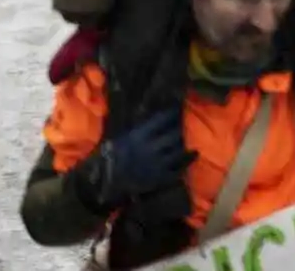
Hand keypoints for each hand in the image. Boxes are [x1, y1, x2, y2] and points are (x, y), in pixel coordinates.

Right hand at [70, 109, 190, 211]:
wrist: (101, 185)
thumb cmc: (108, 158)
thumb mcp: (119, 137)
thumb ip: (135, 127)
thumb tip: (147, 111)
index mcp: (138, 136)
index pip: (162, 120)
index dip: (171, 114)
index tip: (176, 110)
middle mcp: (150, 148)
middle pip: (174, 134)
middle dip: (178, 129)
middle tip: (180, 126)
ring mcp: (157, 164)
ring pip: (178, 150)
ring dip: (182, 143)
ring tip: (185, 140)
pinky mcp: (160, 178)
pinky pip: (179, 169)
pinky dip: (187, 160)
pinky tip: (193, 154)